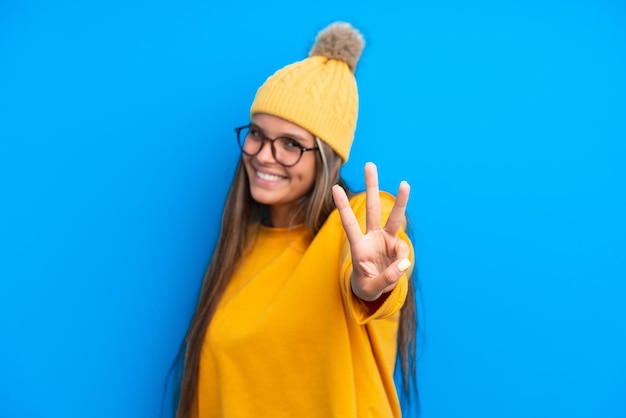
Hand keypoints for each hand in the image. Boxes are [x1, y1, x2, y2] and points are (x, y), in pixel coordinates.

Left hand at [332, 162, 410, 301]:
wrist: (375, 288)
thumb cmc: (366, 286)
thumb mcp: (371, 288)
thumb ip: (385, 278)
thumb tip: (404, 262)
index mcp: (358, 246)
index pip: (349, 224)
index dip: (343, 207)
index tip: (336, 188)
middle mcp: (371, 237)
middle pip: (372, 209)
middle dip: (371, 187)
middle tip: (369, 164)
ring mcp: (386, 239)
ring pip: (394, 217)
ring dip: (400, 200)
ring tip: (405, 183)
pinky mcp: (397, 245)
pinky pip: (404, 252)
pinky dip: (402, 263)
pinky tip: (394, 270)